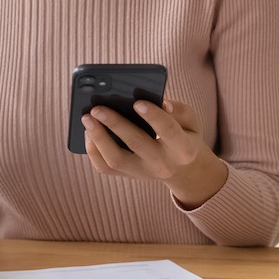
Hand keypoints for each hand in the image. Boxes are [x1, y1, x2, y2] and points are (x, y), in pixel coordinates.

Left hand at [81, 98, 228, 207]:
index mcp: (183, 148)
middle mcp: (162, 164)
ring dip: (98, 138)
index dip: (153, 116)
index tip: (137, 102)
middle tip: (97, 108)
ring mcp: (142, 173)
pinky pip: (105, 168)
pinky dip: (93, 150)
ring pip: (115, 160)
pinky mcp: (128, 175)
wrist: (183, 170)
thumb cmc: (185, 136)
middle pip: (136, 144)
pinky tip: (87, 132)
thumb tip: (161, 103)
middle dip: (115, 124)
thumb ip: (179, 110)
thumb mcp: (192, 122)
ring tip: (86, 118)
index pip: (168, 131)